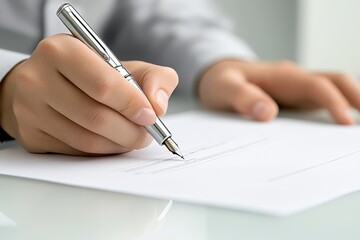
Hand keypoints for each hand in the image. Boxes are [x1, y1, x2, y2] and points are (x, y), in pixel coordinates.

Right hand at [0, 34, 177, 154]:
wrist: (45, 82)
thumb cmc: (90, 73)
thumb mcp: (124, 64)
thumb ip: (153, 77)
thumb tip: (158, 106)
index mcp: (62, 51)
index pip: (103, 85)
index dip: (132, 104)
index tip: (151, 116)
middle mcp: (37, 78)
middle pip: (96, 117)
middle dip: (130, 131)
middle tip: (146, 133)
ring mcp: (28, 109)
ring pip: (86, 139)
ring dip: (119, 144)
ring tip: (133, 138)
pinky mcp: (30, 135)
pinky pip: (76, 151)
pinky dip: (102, 151)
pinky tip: (112, 142)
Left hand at [198, 60, 359, 124]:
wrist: (219, 77)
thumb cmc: (221, 82)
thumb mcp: (223, 88)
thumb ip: (242, 98)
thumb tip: (268, 113)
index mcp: (280, 76)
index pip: (315, 85)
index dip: (333, 101)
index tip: (345, 121)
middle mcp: (294, 80)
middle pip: (333, 81)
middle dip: (355, 98)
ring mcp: (296, 88)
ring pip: (330, 91)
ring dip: (347, 104)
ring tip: (352, 133)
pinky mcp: (293, 98)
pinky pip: (318, 102)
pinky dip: (333, 111)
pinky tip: (333, 131)